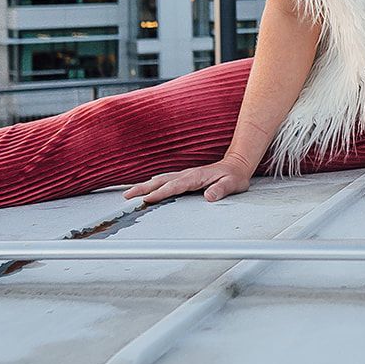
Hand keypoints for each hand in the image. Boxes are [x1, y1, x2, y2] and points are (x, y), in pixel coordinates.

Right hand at [123, 157, 253, 204]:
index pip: (174, 186)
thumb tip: (209, 196)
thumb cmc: (234, 176)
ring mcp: (185, 174)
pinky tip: (146, 187)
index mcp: (196, 177)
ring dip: (144, 186)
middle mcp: (187, 174)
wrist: (237, 164)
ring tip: (128, 193)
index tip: (147, 199)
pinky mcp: (185, 176)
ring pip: (160, 179)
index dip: (160, 193)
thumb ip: (221, 190)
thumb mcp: (232, 184)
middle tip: (127, 196)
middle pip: (161, 181)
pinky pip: (165, 180)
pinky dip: (153, 184)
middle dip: (143, 188)